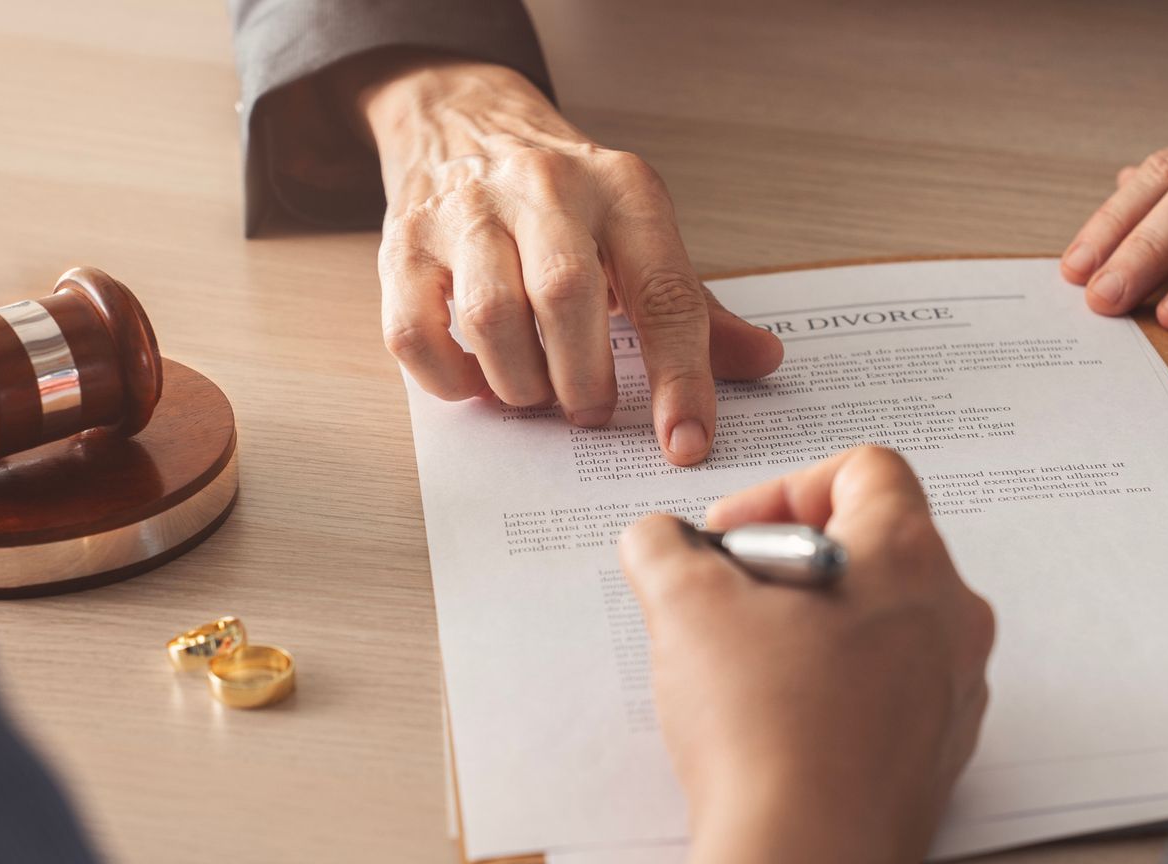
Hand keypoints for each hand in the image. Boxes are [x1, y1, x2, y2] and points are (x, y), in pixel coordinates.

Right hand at [356, 57, 782, 464]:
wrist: (462, 116)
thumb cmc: (564, 197)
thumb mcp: (638, 232)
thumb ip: (693, 305)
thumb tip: (763, 362)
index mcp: (623, 189)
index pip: (664, 291)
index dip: (680, 377)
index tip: (686, 443)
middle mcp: (546, 188)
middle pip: (566, 298)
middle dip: (584, 380)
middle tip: (592, 411)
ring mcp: (467, 212)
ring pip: (490, 319)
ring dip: (519, 383)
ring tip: (536, 393)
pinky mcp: (404, 243)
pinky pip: (415, 333)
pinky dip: (451, 378)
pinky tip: (477, 379)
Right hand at [618, 447, 995, 863]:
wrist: (802, 860)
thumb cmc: (764, 726)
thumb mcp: (684, 605)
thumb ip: (665, 548)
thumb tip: (660, 541)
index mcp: (908, 557)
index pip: (865, 470)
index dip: (785, 489)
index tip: (732, 536)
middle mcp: (953, 617)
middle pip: (876, 547)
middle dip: (791, 562)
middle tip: (729, 599)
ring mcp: (957, 691)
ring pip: (886, 625)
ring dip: (817, 627)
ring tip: (746, 666)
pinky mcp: (941, 757)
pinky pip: (892, 694)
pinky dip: (839, 690)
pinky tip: (779, 725)